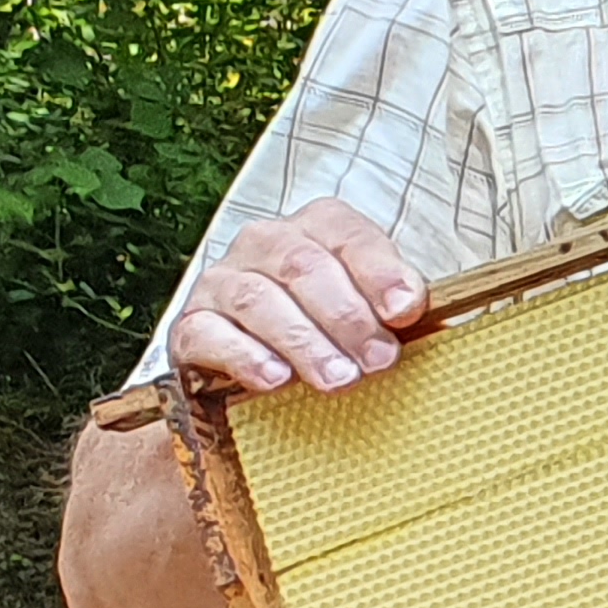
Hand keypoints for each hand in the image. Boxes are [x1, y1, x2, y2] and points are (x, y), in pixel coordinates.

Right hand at [168, 199, 428, 396]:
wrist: (250, 366)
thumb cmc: (331, 331)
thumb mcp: (371, 312)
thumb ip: (397, 308)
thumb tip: (418, 313)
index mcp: (317, 228)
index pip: (347, 234)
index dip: (380, 271)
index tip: (406, 311)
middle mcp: (264, 243)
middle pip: (305, 267)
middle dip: (348, 317)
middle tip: (380, 360)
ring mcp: (221, 281)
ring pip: (258, 299)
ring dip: (305, 342)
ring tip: (339, 378)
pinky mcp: (190, 324)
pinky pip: (210, 334)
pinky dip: (245, 356)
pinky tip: (276, 379)